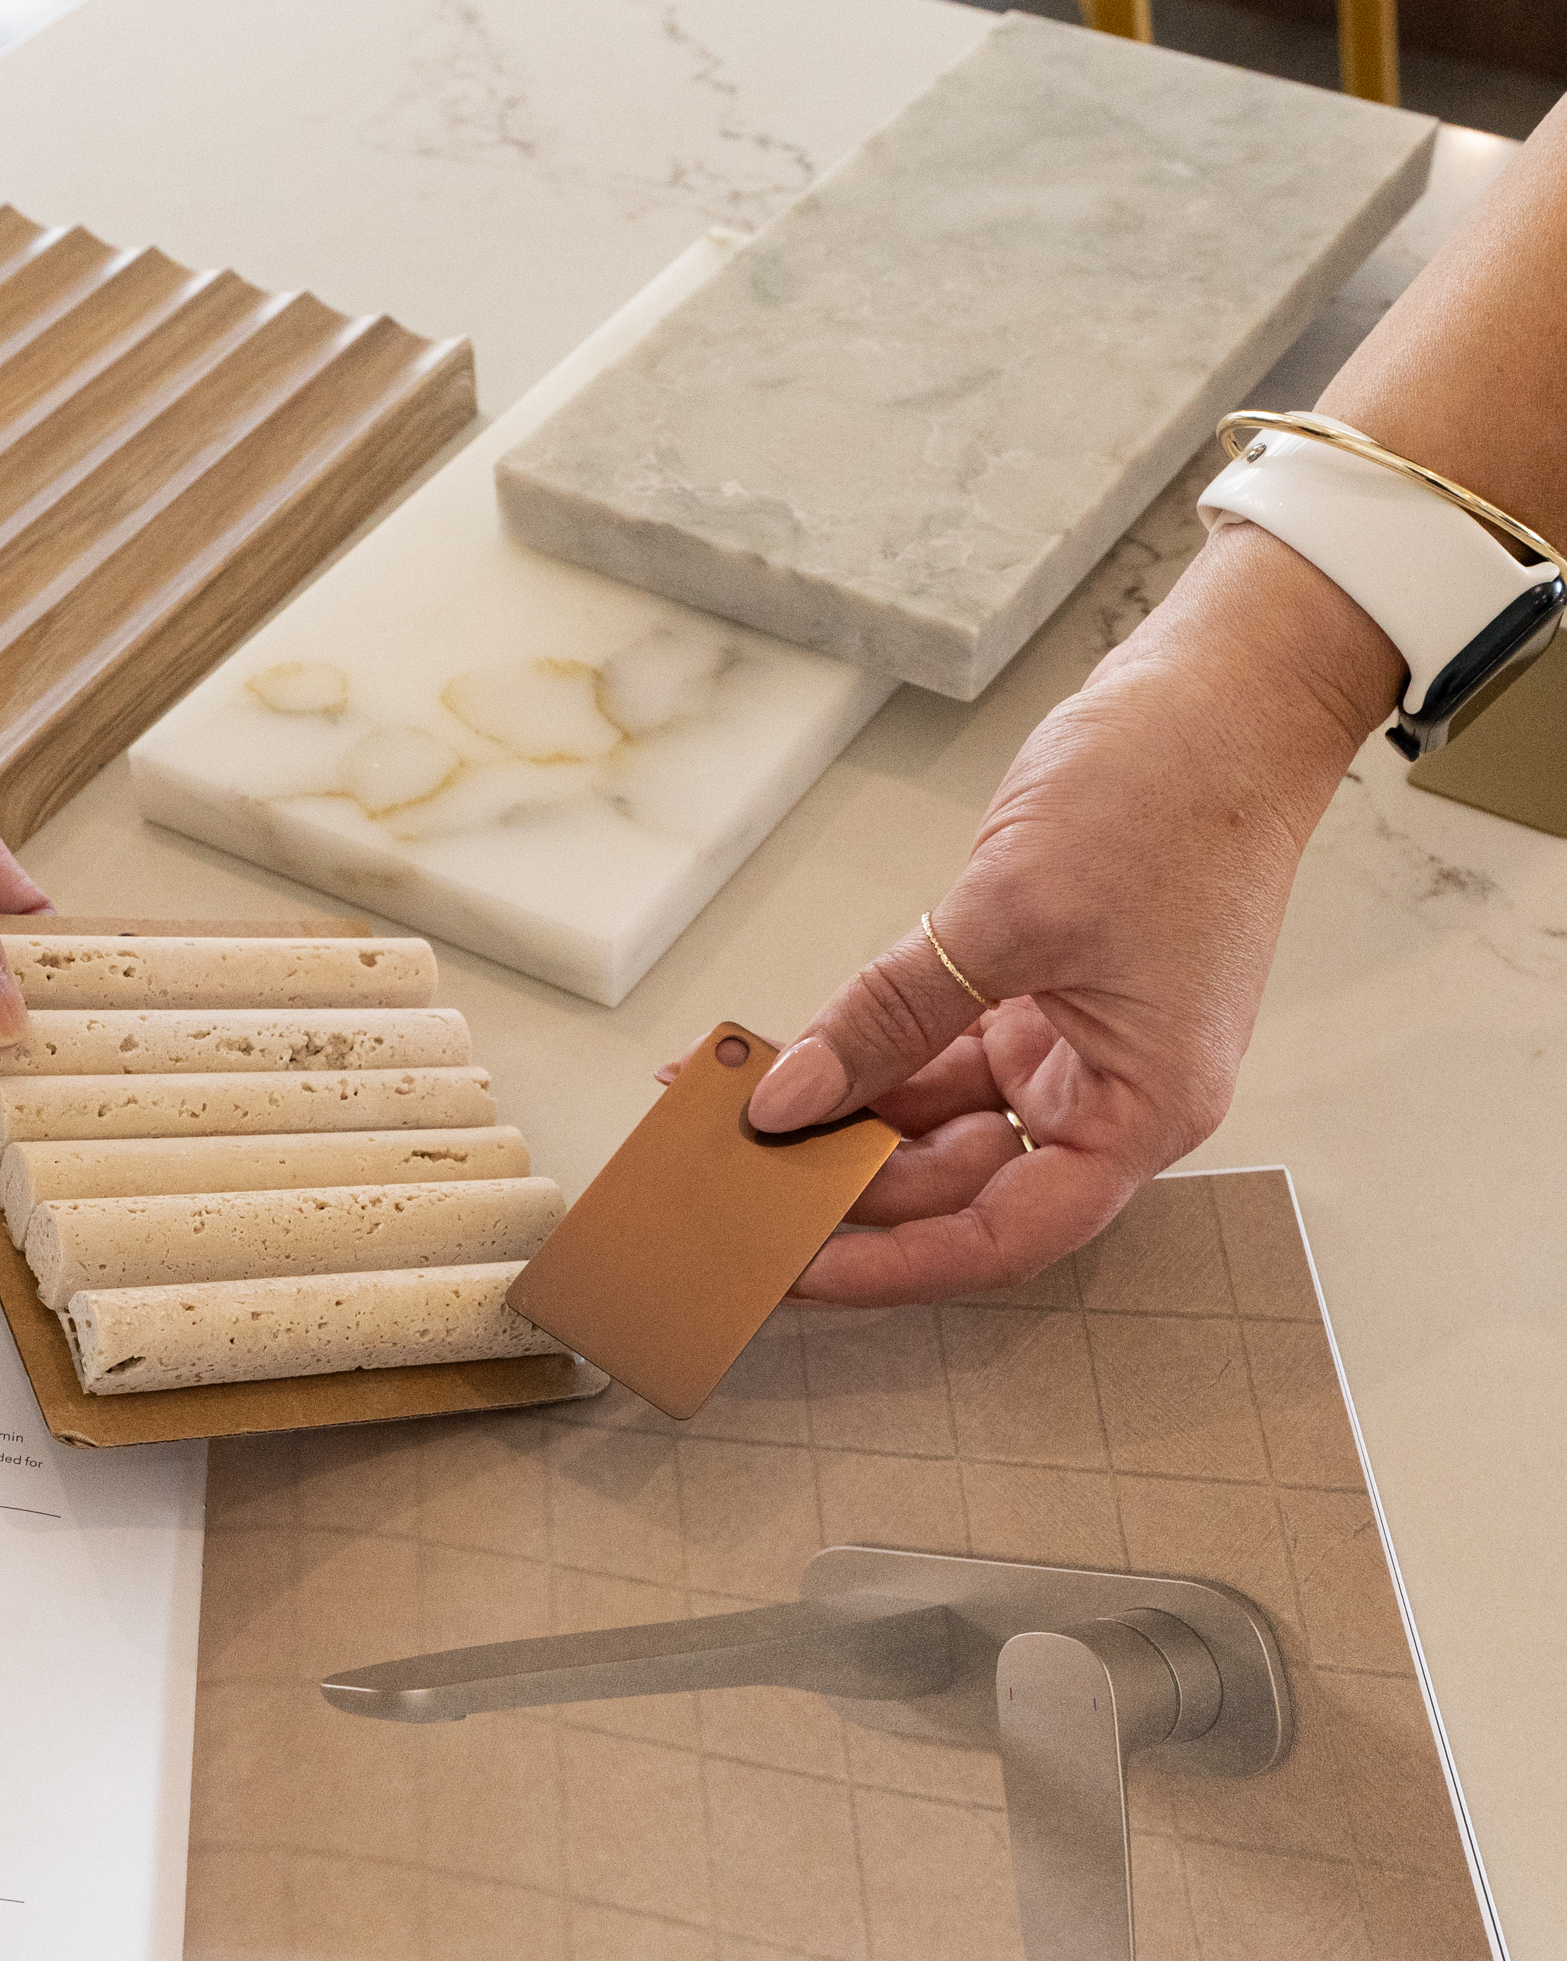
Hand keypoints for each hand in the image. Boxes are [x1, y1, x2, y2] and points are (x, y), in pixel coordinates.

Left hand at [665, 525, 1402, 1303]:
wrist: (1226, 689)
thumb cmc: (1173, 796)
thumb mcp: (1007, 915)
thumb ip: (888, 1018)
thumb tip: (791, 1098)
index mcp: (1142, 1108)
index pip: (1005, 1232)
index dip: (897, 1264)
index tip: (800, 1271)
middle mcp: (1111, 1093)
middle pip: (961, 1182)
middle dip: (848, 1183)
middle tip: (736, 1186)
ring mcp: (1072, 1041)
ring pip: (936, 1117)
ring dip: (841, 1115)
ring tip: (733, 1117)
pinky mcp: (1035, 990)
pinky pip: (933, 1050)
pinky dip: (863, 1053)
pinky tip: (782, 1058)